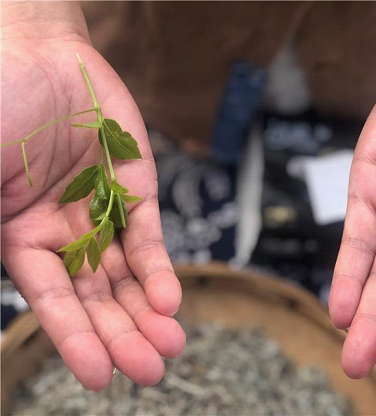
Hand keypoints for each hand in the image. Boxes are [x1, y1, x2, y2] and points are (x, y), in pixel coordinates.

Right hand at [1, 3, 184, 389]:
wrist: (41, 57)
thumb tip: (6, 260)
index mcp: (22, 239)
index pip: (52, 301)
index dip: (73, 339)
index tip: (97, 378)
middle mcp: (65, 236)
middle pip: (97, 298)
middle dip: (122, 335)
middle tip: (150, 371)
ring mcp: (103, 215)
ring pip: (128, 276)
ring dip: (148, 312)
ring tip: (170, 346)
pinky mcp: (136, 192)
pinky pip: (148, 236)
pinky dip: (160, 268)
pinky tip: (170, 300)